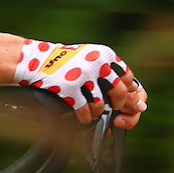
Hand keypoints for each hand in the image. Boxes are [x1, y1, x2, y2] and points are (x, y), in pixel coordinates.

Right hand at [15, 39, 147, 127]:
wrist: (37, 60)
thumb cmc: (66, 62)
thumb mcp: (91, 58)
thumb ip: (111, 73)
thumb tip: (136, 96)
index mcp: (105, 55)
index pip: (129, 78)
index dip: (127, 92)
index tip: (119, 98)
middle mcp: (97, 63)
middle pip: (120, 93)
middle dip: (116, 105)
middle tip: (110, 107)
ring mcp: (83, 76)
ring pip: (102, 106)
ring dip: (97, 112)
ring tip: (90, 110)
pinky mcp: (70, 89)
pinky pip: (85, 112)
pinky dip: (84, 118)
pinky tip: (80, 116)